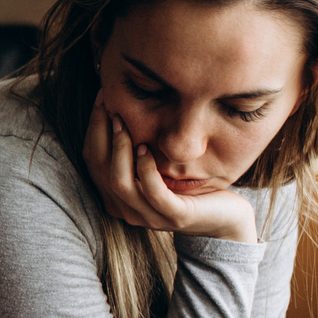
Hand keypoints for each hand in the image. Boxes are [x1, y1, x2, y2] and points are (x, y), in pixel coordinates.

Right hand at [84, 97, 256, 242]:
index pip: (93, 161)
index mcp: (117, 198)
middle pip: (99, 170)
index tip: (101, 99)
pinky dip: (146, 169)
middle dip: (100, 133)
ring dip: (119, 149)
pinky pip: (152, 192)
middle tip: (107, 103)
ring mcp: (148, 216)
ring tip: (123, 123)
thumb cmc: (189, 186)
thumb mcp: (158, 166)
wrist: (224, 219)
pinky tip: (146, 147)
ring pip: (119, 182)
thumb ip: (137, 151)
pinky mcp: (174, 216)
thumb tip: (124, 108)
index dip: (93, 130)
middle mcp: (125, 210)